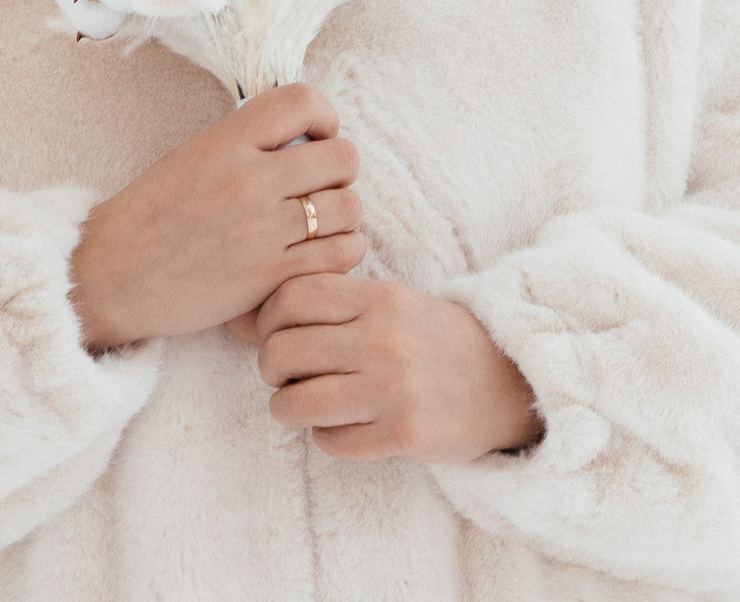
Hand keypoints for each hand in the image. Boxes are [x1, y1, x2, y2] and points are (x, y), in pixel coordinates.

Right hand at [69, 83, 367, 352]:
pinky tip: (318, 256)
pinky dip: (341, 253)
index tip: (317, 136)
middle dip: (341, 170)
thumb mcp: (194, 156)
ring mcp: (261, 229)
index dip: (325, 116)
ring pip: (349, 208)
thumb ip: (247, 142)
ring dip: (343, 215)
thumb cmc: (151, 214)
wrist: (111, 276)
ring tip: (320, 224)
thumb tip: (305, 135)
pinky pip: (341, 254)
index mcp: (226, 140)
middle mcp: (248, 179)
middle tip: (321, 185)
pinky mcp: (268, 275)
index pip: (303, 101)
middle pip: (343, 156)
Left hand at [235, 272, 544, 462]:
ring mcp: (394, 390)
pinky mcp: (403, 436)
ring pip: (294, 404)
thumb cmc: (430, 338)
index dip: (267, 319)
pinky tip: (347, 424)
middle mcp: (384, 340)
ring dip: (288, 408)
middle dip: (270, 368)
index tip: (277, 333)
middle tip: (288, 373)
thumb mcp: (383, 305)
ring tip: (306, 402)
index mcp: (379, 297)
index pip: (290, 297)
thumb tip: (232, 318)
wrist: (507, 381)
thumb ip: (320, 306)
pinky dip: (326, 436)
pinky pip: (329, 441)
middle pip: (281, 352)